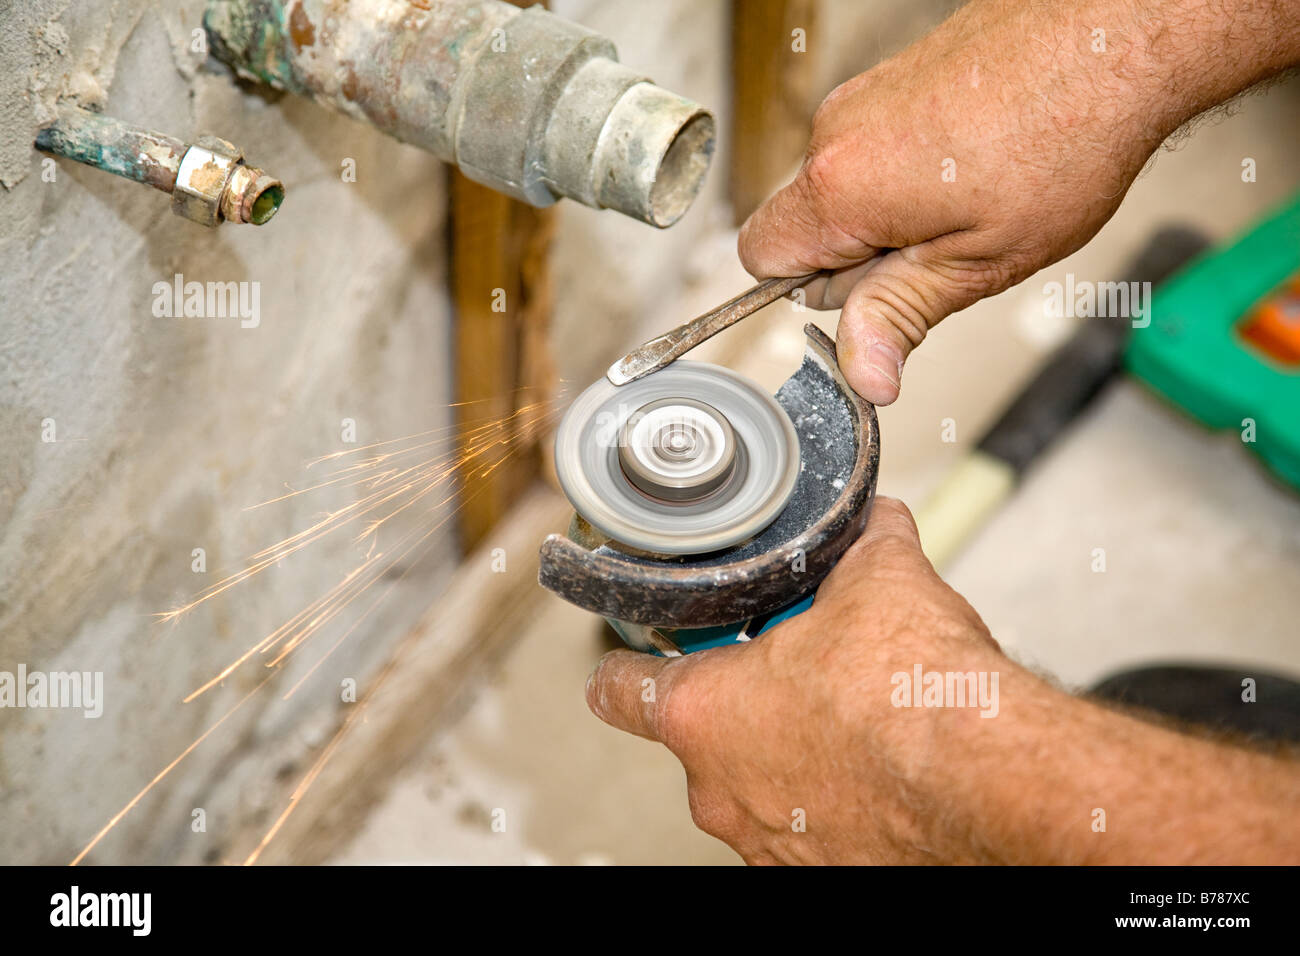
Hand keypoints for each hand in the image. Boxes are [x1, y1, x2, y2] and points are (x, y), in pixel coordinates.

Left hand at [585, 498, 1003, 863]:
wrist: (994, 783)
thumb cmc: (918, 697)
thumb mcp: (879, 577)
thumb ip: (859, 544)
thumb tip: (872, 524)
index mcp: (703, 712)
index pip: (620, 690)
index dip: (628, 663)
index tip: (639, 657)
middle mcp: (721, 790)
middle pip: (704, 732)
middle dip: (747, 696)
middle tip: (798, 665)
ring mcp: (768, 840)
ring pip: (758, 779)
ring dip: (790, 745)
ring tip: (851, 712)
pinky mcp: (822, 870)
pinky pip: (808, 821)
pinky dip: (832, 792)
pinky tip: (879, 761)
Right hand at [737, 0, 1299, 404]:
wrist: (1114, 33)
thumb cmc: (1062, 137)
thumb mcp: (978, 261)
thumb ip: (901, 316)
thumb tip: (862, 377)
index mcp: (840, 185)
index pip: (762, 258)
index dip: (812, 291)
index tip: (873, 292)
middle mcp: (836, 132)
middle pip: (807, 225)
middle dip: (861, 255)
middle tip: (944, 252)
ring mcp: (863, 97)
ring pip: (846, 190)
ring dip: (892, 216)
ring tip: (973, 205)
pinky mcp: (893, 78)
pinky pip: (875, 150)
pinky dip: (912, 173)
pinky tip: (977, 168)